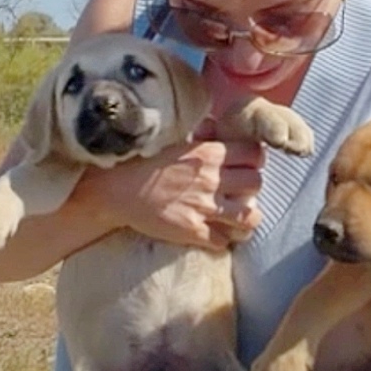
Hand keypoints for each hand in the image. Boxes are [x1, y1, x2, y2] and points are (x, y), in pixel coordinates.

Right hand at [69, 121, 265, 250]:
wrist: (114, 189)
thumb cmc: (140, 163)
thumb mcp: (174, 142)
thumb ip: (201, 139)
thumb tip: (215, 129)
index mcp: (208, 153)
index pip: (255, 154)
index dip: (254, 160)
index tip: (245, 165)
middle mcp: (211, 179)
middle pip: (256, 183)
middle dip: (251, 188)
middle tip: (239, 192)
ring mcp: (203, 206)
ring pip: (249, 216)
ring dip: (245, 218)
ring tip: (236, 219)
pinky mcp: (192, 230)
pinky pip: (223, 241)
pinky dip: (221, 240)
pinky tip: (212, 234)